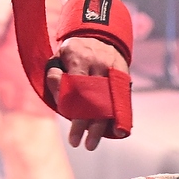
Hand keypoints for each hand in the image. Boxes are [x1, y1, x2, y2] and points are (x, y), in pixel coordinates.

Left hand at [44, 35, 128, 150]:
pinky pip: (122, 98)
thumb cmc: (74, 50)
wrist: (100, 33)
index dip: (74, 113)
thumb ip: (54, 74)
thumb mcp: (59, 55)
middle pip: (93, 100)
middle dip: (88, 125)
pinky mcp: (123, 74)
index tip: (72, 134)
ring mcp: (112, 69)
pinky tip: (115, 132)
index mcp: (79, 58)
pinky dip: (119, 115)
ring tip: (93, 143)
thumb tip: (57, 93)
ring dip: (102, 125)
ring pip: (109, 102)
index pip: (76, 91)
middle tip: (83, 145)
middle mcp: (98, 64)